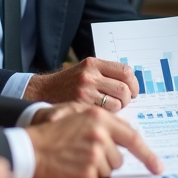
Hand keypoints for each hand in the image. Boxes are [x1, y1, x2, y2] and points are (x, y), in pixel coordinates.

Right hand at [23, 57, 137, 109]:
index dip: (134, 83)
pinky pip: (106, 112)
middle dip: (128, 97)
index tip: (133, 90)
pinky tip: (103, 112)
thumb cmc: (69, 82)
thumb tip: (131, 83)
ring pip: (117, 102)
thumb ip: (106, 73)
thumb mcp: (86, 69)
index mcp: (93, 63)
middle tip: (125, 101)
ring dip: (119, 107)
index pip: (125, 71)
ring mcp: (85, 91)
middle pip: (123, 88)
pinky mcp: (81, 105)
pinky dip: (109, 114)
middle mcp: (90, 75)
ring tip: (113, 107)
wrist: (44, 90)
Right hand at [26, 103, 162, 177]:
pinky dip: (85, 176)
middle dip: (107, 158)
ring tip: (76, 158)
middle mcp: (100, 135)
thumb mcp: (79, 116)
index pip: (133, 138)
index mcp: (100, 118)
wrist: (30, 148)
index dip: (148, 155)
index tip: (158, 167)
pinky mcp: (86, 173)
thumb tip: (128, 137)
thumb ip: (105, 123)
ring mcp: (94, 155)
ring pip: (109, 169)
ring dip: (96, 167)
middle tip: (85, 152)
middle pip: (119, 157)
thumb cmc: (55, 132)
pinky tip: (71, 167)